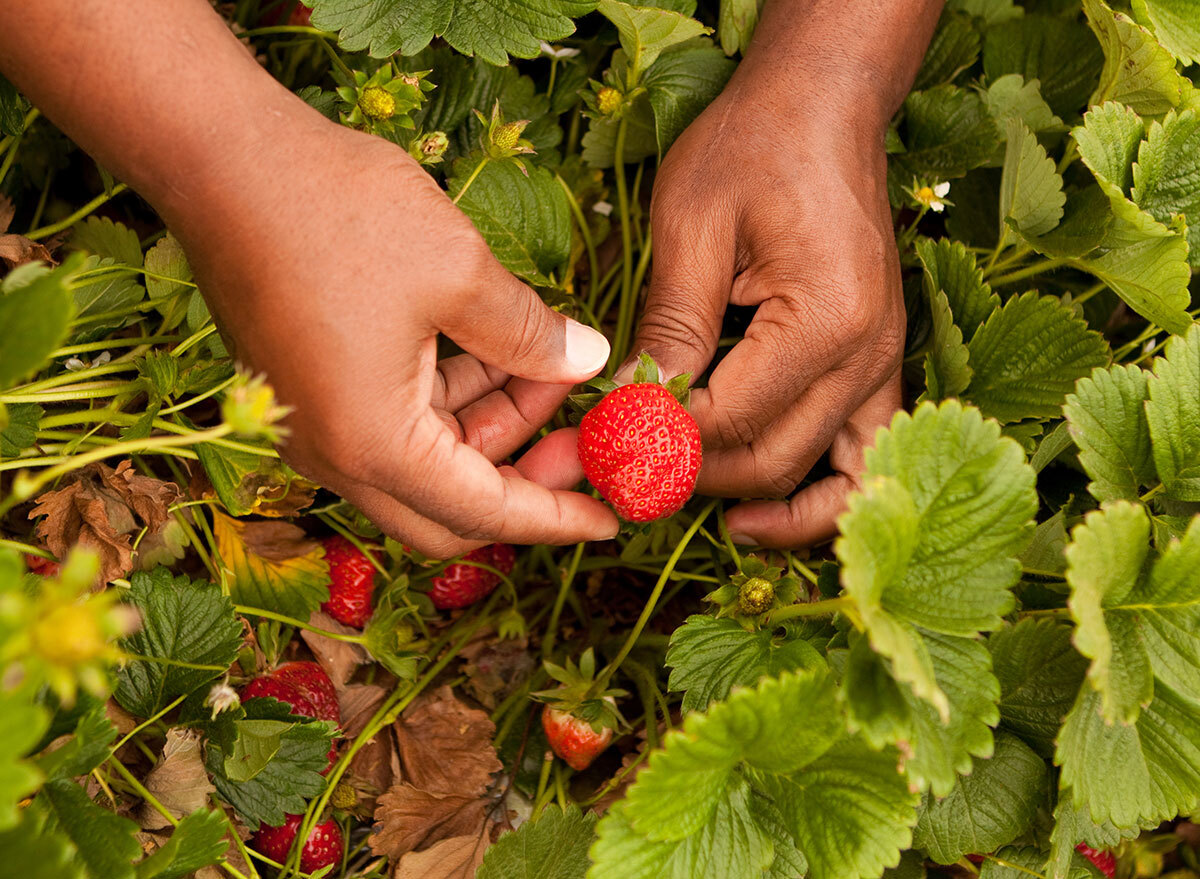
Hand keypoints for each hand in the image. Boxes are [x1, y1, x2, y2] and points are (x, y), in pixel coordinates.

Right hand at [171, 115, 618, 556]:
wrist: (219, 158)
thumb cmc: (338, 213)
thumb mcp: (459, 273)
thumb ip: (531, 334)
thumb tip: (588, 361)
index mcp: (372, 444)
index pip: (483, 511)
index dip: (555, 517)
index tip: (611, 518)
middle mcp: (334, 453)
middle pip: (449, 507)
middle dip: (524, 476)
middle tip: (583, 438)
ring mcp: (314, 424)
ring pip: (425, 459)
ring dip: (492, 423)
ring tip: (552, 365)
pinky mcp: (309, 389)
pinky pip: (394, 421)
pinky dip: (451, 397)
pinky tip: (498, 348)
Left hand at [625, 72, 905, 547]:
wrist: (822, 110)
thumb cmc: (754, 149)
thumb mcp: (692, 228)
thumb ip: (670, 328)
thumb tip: (628, 412)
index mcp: (824, 320)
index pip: (727, 420)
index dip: (653, 442)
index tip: (593, 445)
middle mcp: (869, 357)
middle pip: (770, 460)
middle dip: (686, 475)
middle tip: (616, 472)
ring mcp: (882, 366)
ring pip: (823, 479)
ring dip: (753, 500)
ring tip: (687, 504)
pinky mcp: (876, 367)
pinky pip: (858, 457)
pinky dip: (814, 495)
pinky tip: (756, 505)